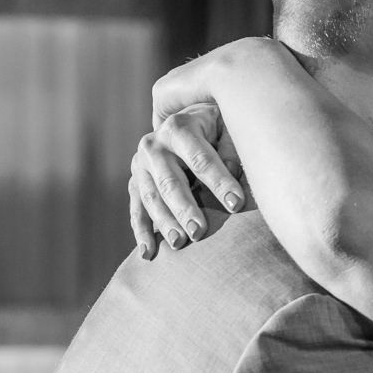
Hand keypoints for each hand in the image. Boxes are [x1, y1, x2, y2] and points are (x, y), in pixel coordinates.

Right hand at [128, 102, 246, 257]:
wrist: (185, 119)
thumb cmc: (216, 128)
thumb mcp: (226, 127)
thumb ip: (230, 148)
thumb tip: (233, 172)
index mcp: (179, 128)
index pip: (201, 159)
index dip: (219, 182)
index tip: (237, 204)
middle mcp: (154, 145)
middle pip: (170, 182)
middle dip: (185, 209)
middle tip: (200, 232)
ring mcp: (140, 165)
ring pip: (151, 198)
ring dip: (164, 223)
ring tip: (179, 244)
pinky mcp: (135, 182)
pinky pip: (136, 209)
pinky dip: (141, 232)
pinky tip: (148, 253)